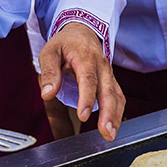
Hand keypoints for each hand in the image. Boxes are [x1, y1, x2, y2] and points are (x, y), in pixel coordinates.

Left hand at [38, 22, 123, 140]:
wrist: (82, 31)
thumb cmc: (65, 43)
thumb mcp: (50, 52)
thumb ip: (49, 73)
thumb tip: (47, 94)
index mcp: (86, 57)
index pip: (88, 79)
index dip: (87, 98)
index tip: (83, 115)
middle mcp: (102, 66)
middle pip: (108, 90)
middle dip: (108, 113)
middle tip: (105, 132)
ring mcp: (109, 74)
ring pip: (117, 96)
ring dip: (115, 116)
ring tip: (110, 135)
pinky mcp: (111, 81)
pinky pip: (118, 97)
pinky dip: (118, 113)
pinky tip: (113, 126)